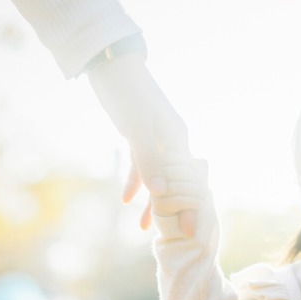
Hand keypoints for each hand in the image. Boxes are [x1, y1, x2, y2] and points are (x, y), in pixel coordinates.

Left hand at [87, 54, 197, 235]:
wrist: (110, 63)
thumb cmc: (127, 93)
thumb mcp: (136, 129)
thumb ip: (148, 161)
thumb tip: (161, 194)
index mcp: (177, 140)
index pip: (189, 181)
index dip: (190, 206)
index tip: (189, 230)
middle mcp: (171, 141)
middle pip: (176, 183)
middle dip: (173, 209)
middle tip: (171, 236)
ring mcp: (155, 139)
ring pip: (158, 177)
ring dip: (151, 201)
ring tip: (143, 228)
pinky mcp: (139, 136)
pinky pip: (141, 165)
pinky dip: (136, 181)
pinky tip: (126, 199)